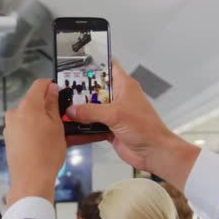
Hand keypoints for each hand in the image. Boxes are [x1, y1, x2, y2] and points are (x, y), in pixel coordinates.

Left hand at [4, 79, 66, 206]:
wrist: (31, 180)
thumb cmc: (47, 153)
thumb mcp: (57, 126)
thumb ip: (53, 104)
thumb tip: (51, 89)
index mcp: (28, 106)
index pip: (39, 85)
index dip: (50, 86)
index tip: (60, 93)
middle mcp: (15, 113)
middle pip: (32, 101)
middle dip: (45, 107)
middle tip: (60, 119)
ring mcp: (9, 126)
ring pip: (27, 116)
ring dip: (39, 120)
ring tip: (51, 135)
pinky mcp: (8, 139)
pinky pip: (22, 128)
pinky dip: (31, 131)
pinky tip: (41, 143)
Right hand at [66, 61, 199, 190]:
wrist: (153, 152)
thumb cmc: (145, 128)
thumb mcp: (115, 114)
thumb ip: (91, 111)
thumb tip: (72, 110)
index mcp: (124, 86)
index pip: (107, 68)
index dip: (93, 65)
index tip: (76, 66)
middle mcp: (118, 98)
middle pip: (95, 90)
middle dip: (81, 91)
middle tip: (65, 91)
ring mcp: (114, 113)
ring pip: (92, 108)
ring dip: (81, 110)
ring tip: (65, 109)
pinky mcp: (110, 128)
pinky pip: (92, 124)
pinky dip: (84, 126)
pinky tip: (74, 126)